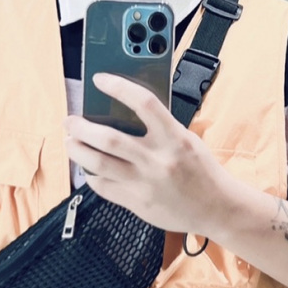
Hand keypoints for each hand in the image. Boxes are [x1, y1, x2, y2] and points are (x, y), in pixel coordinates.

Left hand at [65, 73, 228, 234]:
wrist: (217, 208)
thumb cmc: (202, 171)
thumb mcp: (186, 140)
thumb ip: (159, 128)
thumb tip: (124, 111)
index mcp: (174, 138)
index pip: (143, 103)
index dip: (118, 87)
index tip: (100, 79)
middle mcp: (157, 160)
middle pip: (108, 138)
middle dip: (81, 127)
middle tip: (70, 121)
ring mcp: (145, 183)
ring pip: (99, 164)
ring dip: (78, 151)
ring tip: (70, 143)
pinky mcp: (137, 203)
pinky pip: (104, 187)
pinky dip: (91, 176)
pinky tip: (88, 169)